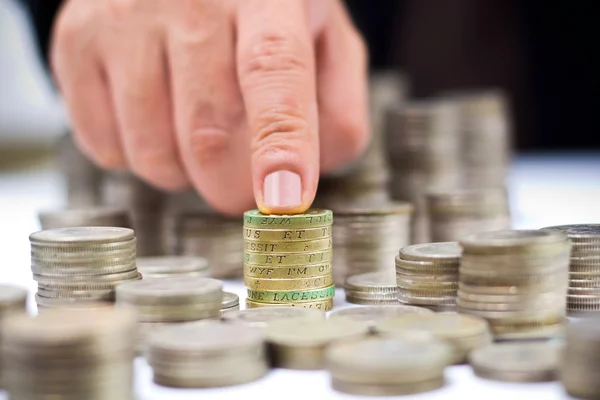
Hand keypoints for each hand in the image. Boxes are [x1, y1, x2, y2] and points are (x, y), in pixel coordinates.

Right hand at [51, 0, 368, 214]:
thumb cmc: (265, 14)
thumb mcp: (326, 41)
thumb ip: (338, 108)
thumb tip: (303, 182)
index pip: (272, 70)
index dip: (278, 143)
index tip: (282, 201)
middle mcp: (188, 1)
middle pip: (208, 133)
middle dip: (232, 188)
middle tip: (244, 185)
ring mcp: (123, 20)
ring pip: (154, 153)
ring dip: (184, 175)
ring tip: (199, 136)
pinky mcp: (76, 43)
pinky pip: (106, 148)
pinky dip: (139, 160)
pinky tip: (158, 121)